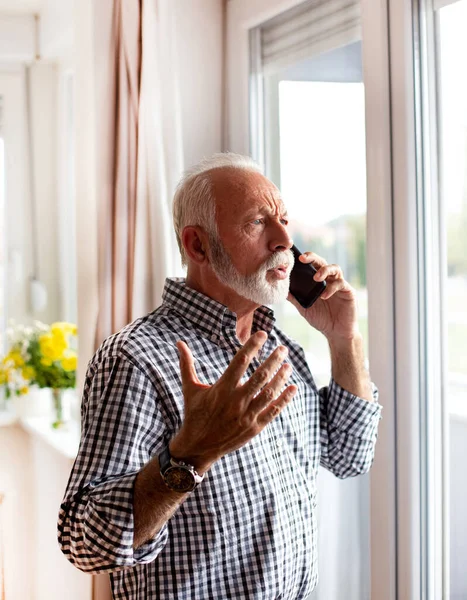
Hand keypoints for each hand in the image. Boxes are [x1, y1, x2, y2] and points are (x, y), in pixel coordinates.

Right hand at [170, 331, 296, 472]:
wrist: (198, 447)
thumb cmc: (194, 414)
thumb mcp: (190, 389)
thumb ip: (186, 364)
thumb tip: (179, 342)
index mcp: (221, 389)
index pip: (240, 361)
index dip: (252, 346)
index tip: (263, 334)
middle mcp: (236, 401)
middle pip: (260, 376)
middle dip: (273, 360)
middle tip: (283, 348)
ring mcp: (247, 415)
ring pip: (269, 393)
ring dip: (281, 378)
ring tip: (288, 365)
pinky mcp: (254, 427)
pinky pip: (273, 411)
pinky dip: (284, 399)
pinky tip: (293, 388)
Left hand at [287, 251, 359, 341]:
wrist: (336, 333)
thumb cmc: (321, 318)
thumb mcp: (304, 307)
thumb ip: (294, 298)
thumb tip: (280, 289)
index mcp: (318, 281)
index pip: (311, 265)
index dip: (304, 258)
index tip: (293, 256)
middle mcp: (329, 279)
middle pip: (322, 262)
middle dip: (312, 258)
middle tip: (302, 259)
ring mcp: (340, 284)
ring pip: (335, 269)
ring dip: (324, 270)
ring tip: (316, 278)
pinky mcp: (348, 292)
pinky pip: (341, 284)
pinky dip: (331, 288)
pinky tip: (324, 296)